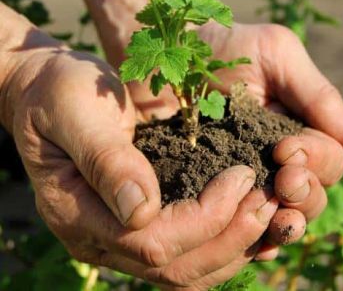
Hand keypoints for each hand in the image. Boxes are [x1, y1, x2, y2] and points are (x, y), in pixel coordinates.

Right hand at [4, 37, 278, 288]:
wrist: (51, 92)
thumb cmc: (61, 93)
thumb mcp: (77, 112)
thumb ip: (106, 160)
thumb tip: (141, 211)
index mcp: (77, 212)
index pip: (151, 240)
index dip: (205, 217)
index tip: (242, 177)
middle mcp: (99, 237)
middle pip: (174, 267)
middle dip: (230, 237)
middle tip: (269, 200)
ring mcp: (120, 235)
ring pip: (185, 272)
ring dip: (233, 247)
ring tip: (269, 210)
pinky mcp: (140, 224)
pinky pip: (186, 253)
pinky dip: (223, 243)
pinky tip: (250, 220)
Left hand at [196, 22, 342, 253]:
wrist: (167, 53)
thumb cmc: (226, 47)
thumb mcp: (277, 55)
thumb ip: (320, 97)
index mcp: (300, 131)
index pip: (328, 162)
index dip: (317, 161)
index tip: (286, 147)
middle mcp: (277, 163)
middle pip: (311, 198)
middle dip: (304, 194)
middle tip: (284, 181)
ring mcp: (246, 181)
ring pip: (281, 219)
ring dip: (285, 223)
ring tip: (275, 217)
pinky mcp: (213, 194)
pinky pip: (241, 230)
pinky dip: (253, 241)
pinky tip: (254, 244)